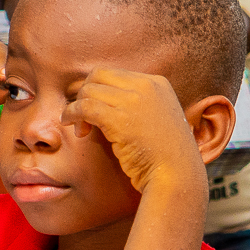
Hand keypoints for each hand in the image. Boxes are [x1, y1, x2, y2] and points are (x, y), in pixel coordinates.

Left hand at [64, 67, 199, 198]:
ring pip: (89, 91)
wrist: (177, 175)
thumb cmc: (165, 154)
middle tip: (83, 118)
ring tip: (80, 129)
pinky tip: (75, 129)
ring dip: (77, 108)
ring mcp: (133, 101)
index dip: (99, 90)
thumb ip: (138, 104)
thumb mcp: (158, 117)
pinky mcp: (120, 119)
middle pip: (98, 75)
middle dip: (84, 93)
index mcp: (157, 83)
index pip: (115, 74)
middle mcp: (146, 86)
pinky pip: (85, 108)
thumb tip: (103, 100)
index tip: (95, 111)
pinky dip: (73, 115)